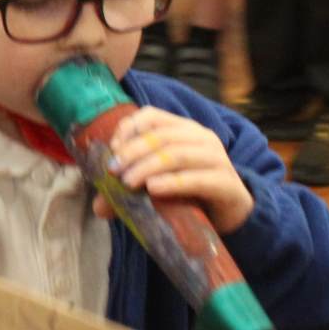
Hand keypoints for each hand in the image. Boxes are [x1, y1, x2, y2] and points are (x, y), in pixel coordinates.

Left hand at [97, 107, 253, 233]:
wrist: (229, 214)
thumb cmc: (190, 192)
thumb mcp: (158, 184)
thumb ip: (130, 189)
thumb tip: (99, 206)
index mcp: (182, 129)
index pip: (152, 115)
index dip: (128, 128)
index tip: (112, 150)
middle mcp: (201, 138)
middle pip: (161, 135)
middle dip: (133, 151)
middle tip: (114, 171)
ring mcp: (217, 159)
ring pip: (177, 154)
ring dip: (148, 166)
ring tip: (128, 182)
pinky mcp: (226, 183)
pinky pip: (198, 179)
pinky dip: (173, 182)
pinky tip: (154, 189)